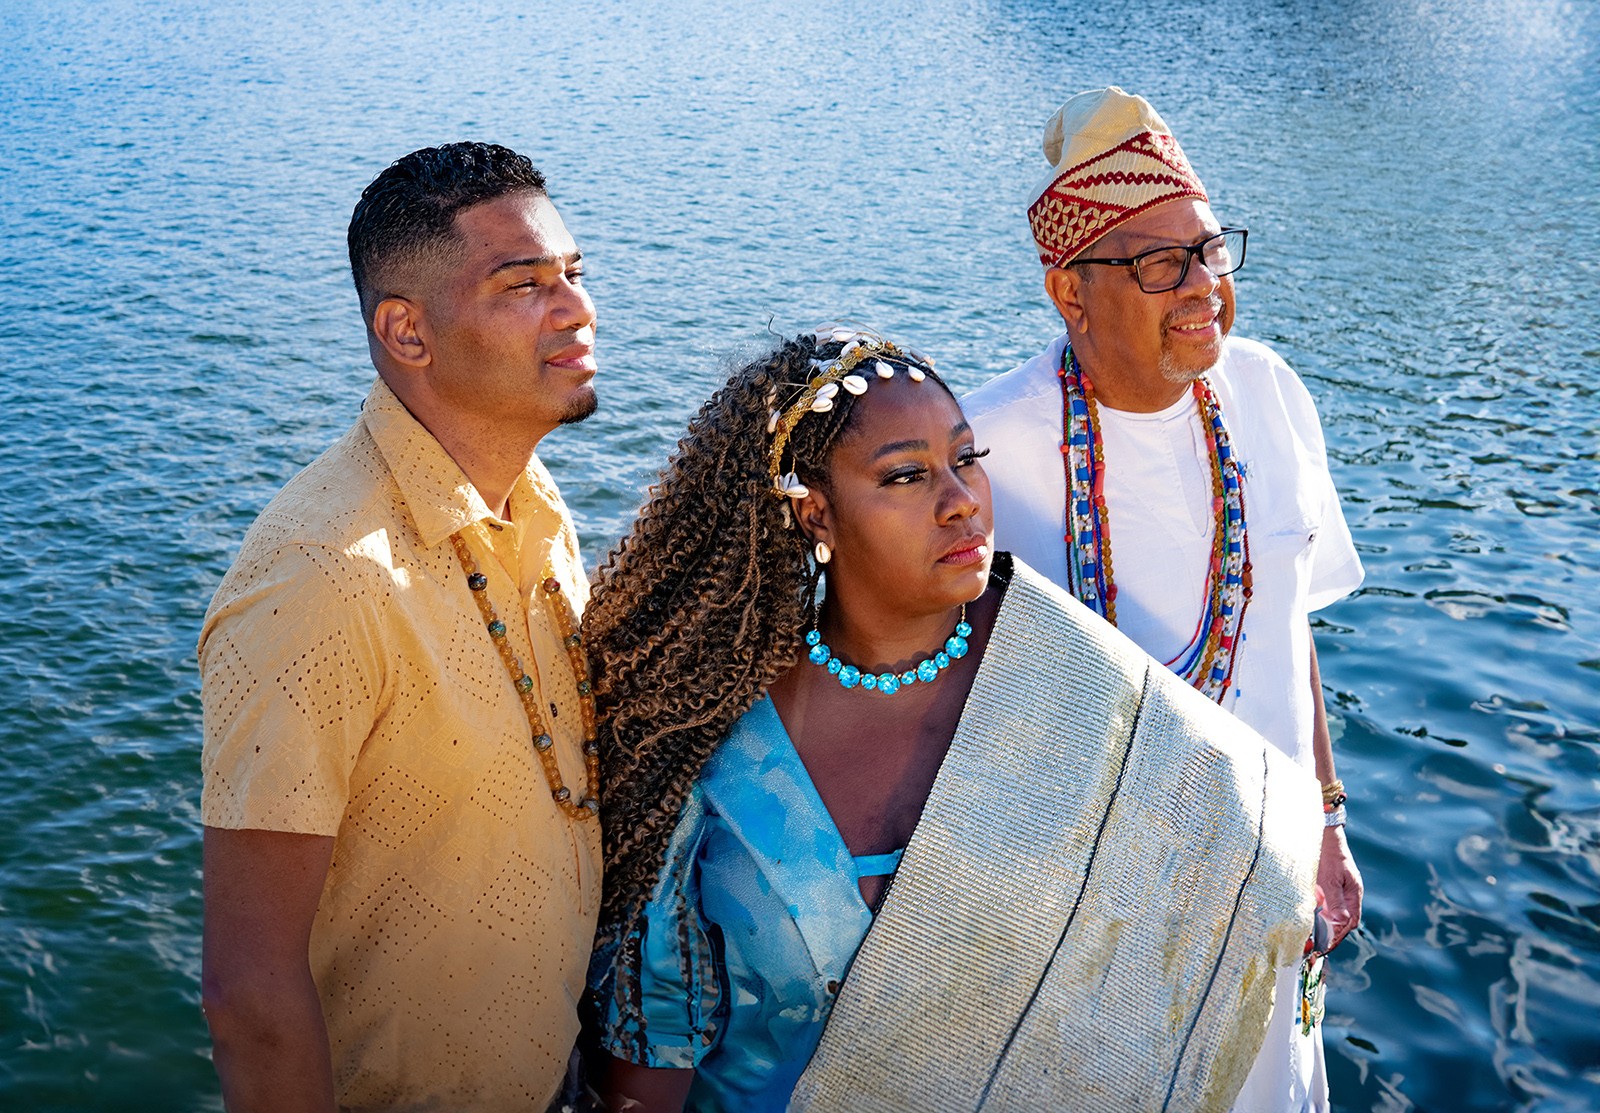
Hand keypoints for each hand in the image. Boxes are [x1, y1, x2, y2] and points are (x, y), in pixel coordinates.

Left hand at [1316, 824, 1362, 951]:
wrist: (1322, 832)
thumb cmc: (1327, 853)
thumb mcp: (1329, 878)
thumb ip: (1334, 900)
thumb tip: (1340, 922)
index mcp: (1353, 893)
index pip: (1350, 922)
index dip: (1337, 936)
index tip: (1324, 947)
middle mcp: (1348, 894)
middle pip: (1342, 922)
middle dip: (1330, 937)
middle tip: (1314, 950)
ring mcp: (1338, 890)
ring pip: (1333, 916)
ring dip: (1323, 929)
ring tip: (1310, 942)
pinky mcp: (1327, 886)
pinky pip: (1325, 907)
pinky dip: (1319, 917)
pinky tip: (1308, 923)